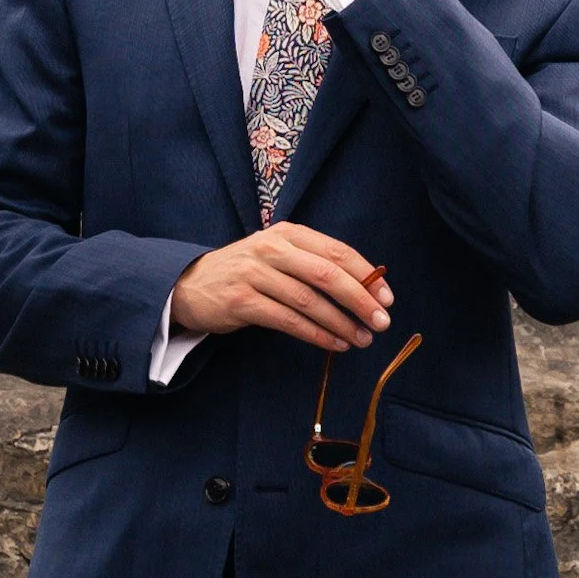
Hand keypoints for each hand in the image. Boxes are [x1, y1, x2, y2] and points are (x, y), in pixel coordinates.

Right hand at [170, 223, 391, 351]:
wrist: (191, 285)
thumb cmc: (246, 273)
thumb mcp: (279, 257)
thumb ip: (314, 265)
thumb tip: (365, 289)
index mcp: (288, 233)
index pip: (336, 251)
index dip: (366, 275)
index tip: (387, 297)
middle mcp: (271, 249)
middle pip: (326, 274)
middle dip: (359, 300)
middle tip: (381, 321)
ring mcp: (254, 274)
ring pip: (308, 300)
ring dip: (340, 323)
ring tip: (361, 339)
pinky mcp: (241, 301)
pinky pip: (287, 320)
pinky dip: (316, 334)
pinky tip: (334, 343)